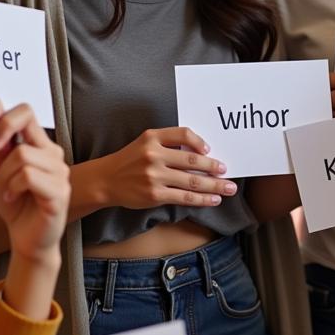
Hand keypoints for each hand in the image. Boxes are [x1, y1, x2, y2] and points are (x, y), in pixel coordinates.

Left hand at [0, 97, 69, 263]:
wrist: (27, 239)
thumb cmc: (15, 203)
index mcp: (40, 145)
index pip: (26, 111)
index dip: (3, 112)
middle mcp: (54, 153)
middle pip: (25, 120)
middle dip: (1, 132)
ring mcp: (60, 171)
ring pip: (22, 154)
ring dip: (4, 175)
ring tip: (6, 191)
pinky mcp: (59, 191)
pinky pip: (27, 176)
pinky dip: (12, 188)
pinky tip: (11, 199)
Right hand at [99, 127, 236, 209]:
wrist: (106, 180)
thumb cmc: (129, 160)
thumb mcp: (145, 142)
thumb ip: (168, 142)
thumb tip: (201, 153)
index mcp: (152, 137)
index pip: (183, 134)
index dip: (200, 142)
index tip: (210, 151)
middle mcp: (154, 155)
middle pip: (192, 160)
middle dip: (214, 167)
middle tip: (227, 171)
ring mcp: (154, 176)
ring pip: (192, 181)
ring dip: (214, 186)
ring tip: (228, 188)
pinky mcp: (155, 194)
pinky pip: (184, 197)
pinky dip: (201, 199)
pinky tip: (212, 199)